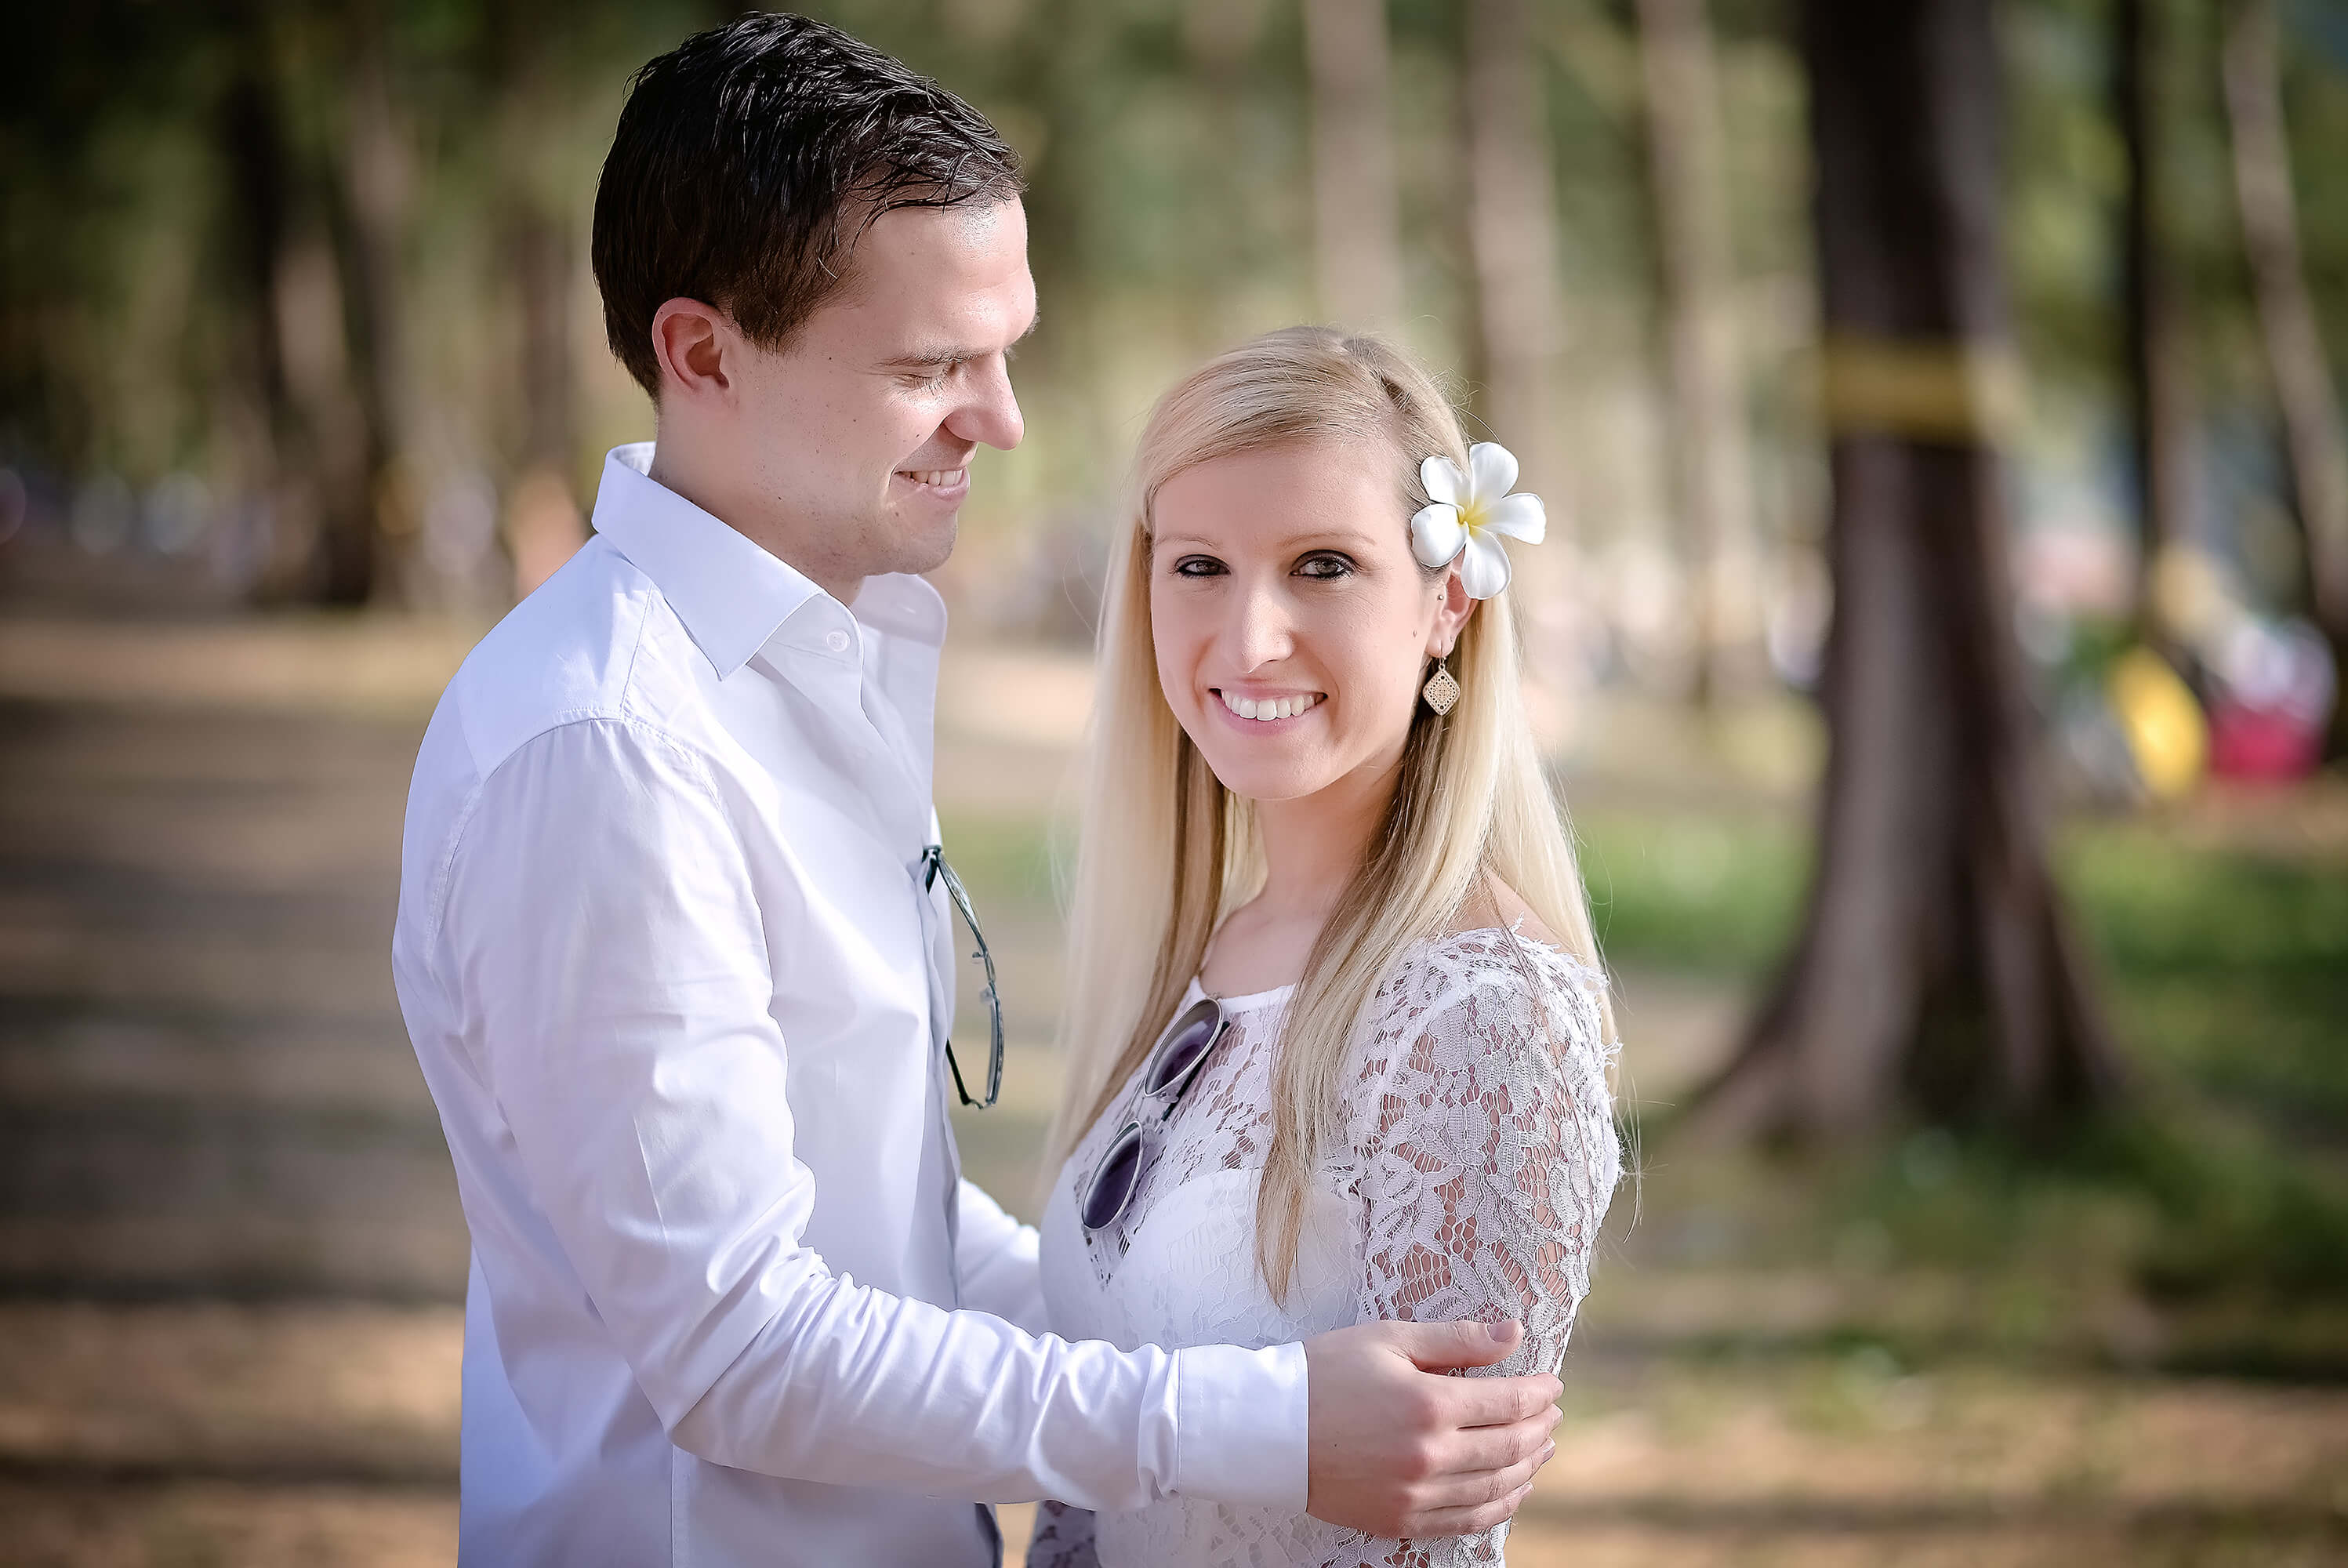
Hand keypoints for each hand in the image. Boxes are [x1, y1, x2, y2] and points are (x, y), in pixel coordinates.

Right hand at [1301, 1318, 1561, 1538]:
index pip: (1508, 1403)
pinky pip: (1467, 1521)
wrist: (1267, 1428)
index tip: (1552, 1384)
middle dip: (1539, 1428)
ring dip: (1527, 1467)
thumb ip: (1456, 1339)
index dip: (1539, 1394)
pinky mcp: (1399, 1519)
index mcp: (1429, 1405)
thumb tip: (1514, 1332)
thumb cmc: (1324, 1372)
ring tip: (1541, 1449)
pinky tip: (1511, 1490)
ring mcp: (1415, 1495)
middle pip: (1509, 1447)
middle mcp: (1429, 1456)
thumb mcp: (1389, 1338)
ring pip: (1495, 1488)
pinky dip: (1498, 1506)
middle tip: (1551, 1414)